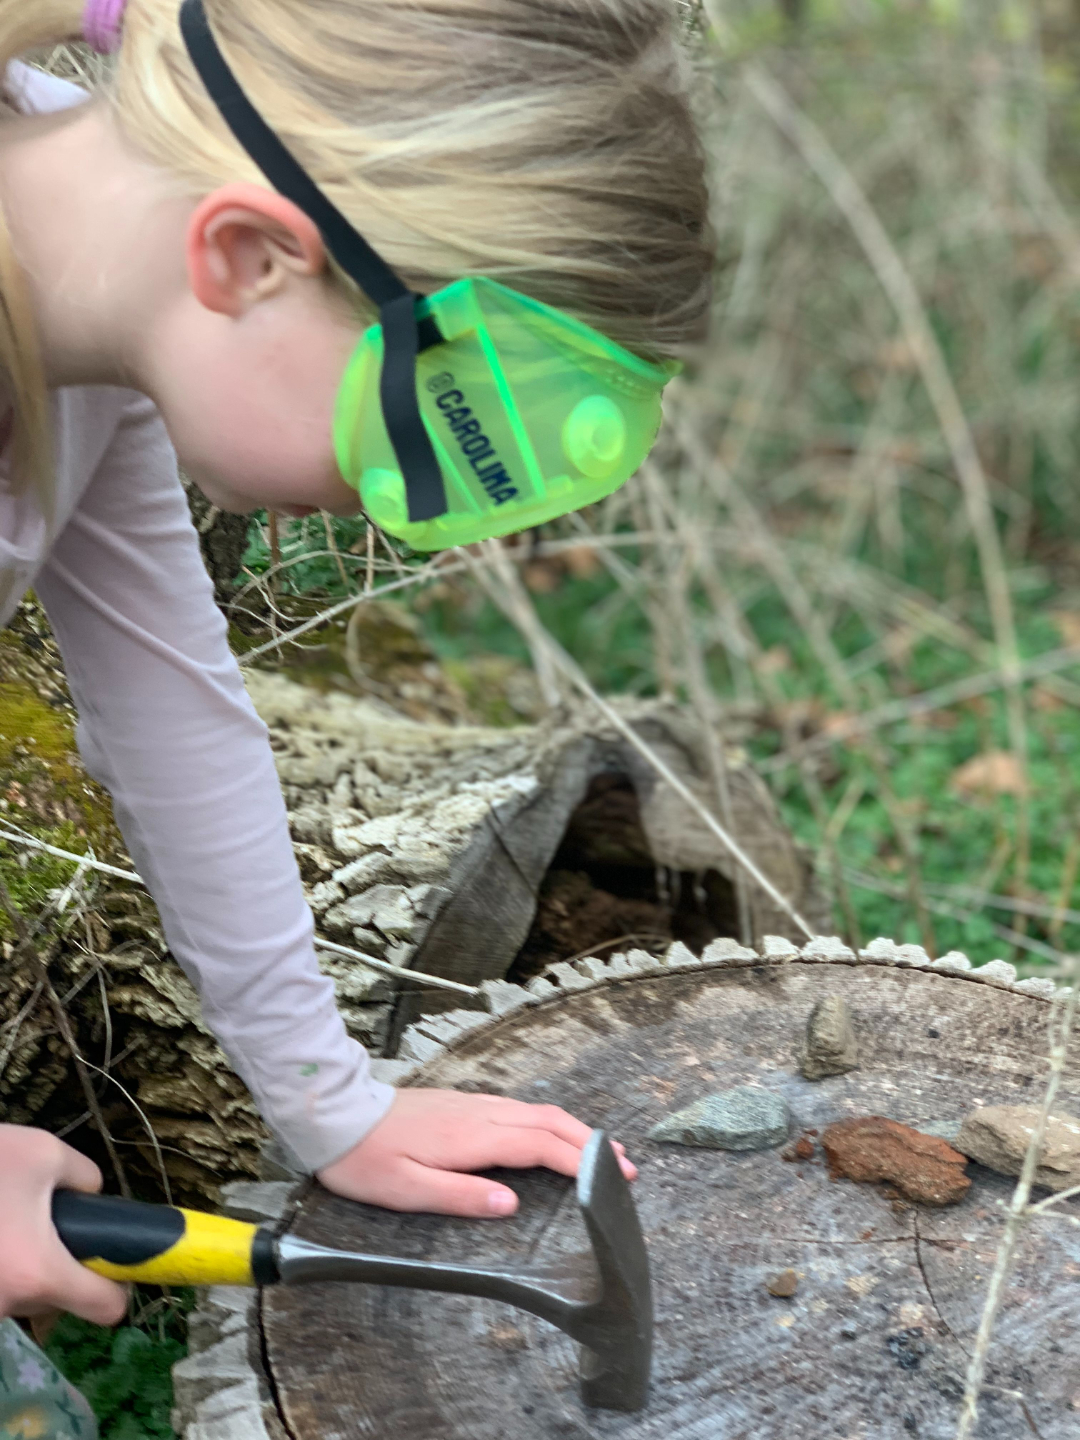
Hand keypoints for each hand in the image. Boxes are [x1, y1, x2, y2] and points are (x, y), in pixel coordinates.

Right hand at [0, 1125, 126, 1325]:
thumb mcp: (44, 1153)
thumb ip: (85, 1177)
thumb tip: (93, 1196)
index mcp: (39, 1273)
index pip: (107, 1310)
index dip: (118, 1285)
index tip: (112, 1261)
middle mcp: (8, 1304)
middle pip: (58, 1299)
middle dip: (58, 1265)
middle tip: (40, 1223)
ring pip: (20, 1293)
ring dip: (20, 1264)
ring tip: (3, 1221)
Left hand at [317, 1089, 636, 1217]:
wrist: (337, 1114)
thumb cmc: (367, 1159)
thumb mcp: (407, 1190)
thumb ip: (461, 1196)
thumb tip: (511, 1204)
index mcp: (473, 1137)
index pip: (540, 1144)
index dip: (580, 1160)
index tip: (613, 1175)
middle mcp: (480, 1114)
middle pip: (549, 1121)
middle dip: (590, 1142)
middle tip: (625, 1166)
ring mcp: (473, 1105)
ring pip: (537, 1112)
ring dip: (573, 1131)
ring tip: (600, 1152)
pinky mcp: (464, 1104)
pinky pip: (520, 1110)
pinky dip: (549, 1124)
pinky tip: (551, 1137)